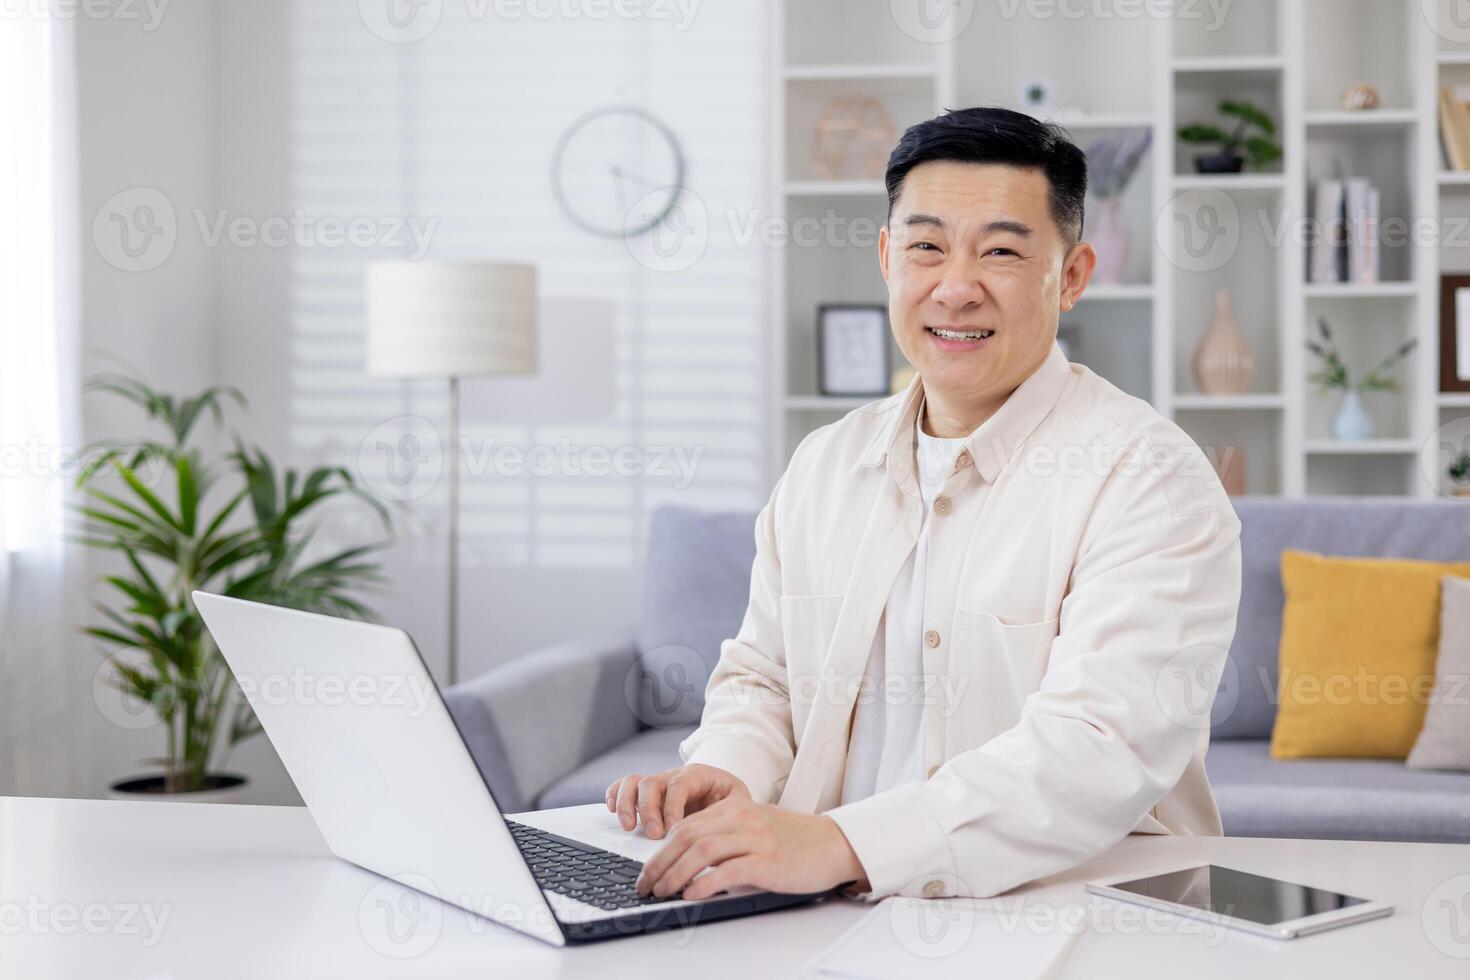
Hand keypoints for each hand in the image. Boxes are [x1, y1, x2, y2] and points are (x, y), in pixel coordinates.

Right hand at [605, 764, 750, 839]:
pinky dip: (614, 794)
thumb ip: (731, 814)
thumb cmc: (731, 801)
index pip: (679, 784)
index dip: (672, 807)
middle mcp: (674, 776)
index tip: (673, 831)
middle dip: (649, 810)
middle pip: (652, 782)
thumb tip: (719, 835)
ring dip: (627, 804)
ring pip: (634, 782)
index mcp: (698, 775)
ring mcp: (658, 783)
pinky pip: (623, 785)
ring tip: (629, 827)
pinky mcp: (646, 793)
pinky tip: (612, 810)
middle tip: (654, 835)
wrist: (725, 792)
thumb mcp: (740, 803)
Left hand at [633, 796, 868, 901]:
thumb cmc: (795, 841)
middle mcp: (740, 818)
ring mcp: (754, 838)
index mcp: (734, 808)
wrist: (833, 844)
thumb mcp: (755, 828)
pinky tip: (691, 895)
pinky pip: (727, 871)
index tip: (649, 871)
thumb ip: (725, 835)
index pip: (685, 826)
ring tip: (663, 892)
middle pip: (686, 837)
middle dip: (659, 863)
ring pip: (701, 851)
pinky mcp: (766, 861)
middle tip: (646, 885)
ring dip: (675, 874)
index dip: (660, 850)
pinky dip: (704, 884)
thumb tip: (689, 860)